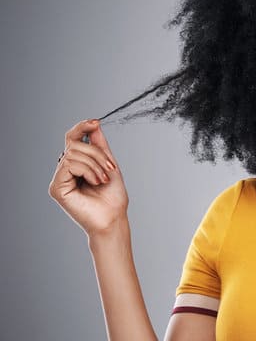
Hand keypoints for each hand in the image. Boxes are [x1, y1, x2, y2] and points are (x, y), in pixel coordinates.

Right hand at [48, 119, 128, 236]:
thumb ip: (100, 146)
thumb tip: (94, 124)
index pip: (72, 139)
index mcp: (77, 164)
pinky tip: (96, 182)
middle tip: (111, 168)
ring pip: (73, 154)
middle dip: (97, 153)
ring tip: (104, 178)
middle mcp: (65, 171)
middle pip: (74, 145)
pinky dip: (87, 170)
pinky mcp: (56, 188)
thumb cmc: (113, 196)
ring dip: (95, 164)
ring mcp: (59, 179)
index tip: (95, 122)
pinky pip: (69, 165)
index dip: (81, 128)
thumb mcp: (109, 164)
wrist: (114, 218)